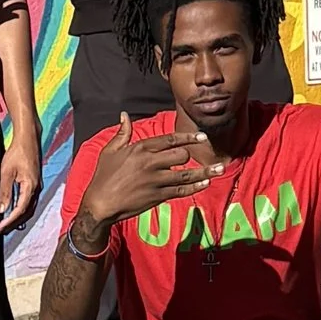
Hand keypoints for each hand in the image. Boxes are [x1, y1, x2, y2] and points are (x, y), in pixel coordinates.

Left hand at [0, 128, 41, 233]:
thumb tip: (1, 209)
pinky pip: (30, 201)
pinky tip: (13, 209)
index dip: (10, 221)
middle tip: (1, 230)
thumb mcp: (6, 172)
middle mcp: (37, 188)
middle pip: (27, 212)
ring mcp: (37, 186)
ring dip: (18, 217)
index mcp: (31, 187)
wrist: (28, 139)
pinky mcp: (35, 182)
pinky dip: (22, 209)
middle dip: (14, 223)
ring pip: (29, 208)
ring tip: (6, 223)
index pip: (20, 210)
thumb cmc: (17, 152)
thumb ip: (5, 192)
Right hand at [80, 112, 215, 230]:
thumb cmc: (103, 176)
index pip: (171, 139)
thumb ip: (122, 133)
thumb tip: (124, 114)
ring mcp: (155, 181)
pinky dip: (195, 187)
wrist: (100, 204)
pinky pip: (181, 190)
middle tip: (201, 157)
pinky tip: (205, 184)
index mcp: (141, 149)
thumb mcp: (110, 151)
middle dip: (191, 155)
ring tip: (220, 170)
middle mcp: (151, 163)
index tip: (203, 137)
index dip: (189, 137)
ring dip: (205, 172)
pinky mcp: (157, 196)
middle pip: (181, 155)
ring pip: (186, 174)